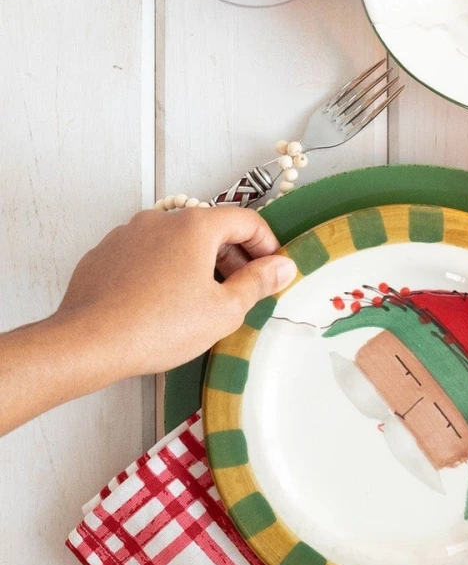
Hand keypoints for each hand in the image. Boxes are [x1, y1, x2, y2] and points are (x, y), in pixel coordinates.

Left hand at [52, 206, 296, 383]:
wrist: (85, 344)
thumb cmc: (159, 326)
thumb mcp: (223, 311)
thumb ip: (259, 282)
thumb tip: (283, 266)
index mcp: (196, 224)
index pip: (246, 221)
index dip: (266, 245)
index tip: (271, 271)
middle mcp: (161, 219)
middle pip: (209, 229)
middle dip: (230, 257)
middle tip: (238, 292)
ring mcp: (127, 234)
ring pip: (174, 242)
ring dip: (193, 263)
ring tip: (195, 301)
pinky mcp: (102, 255)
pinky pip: (143, 255)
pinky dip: (159, 270)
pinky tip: (157, 303)